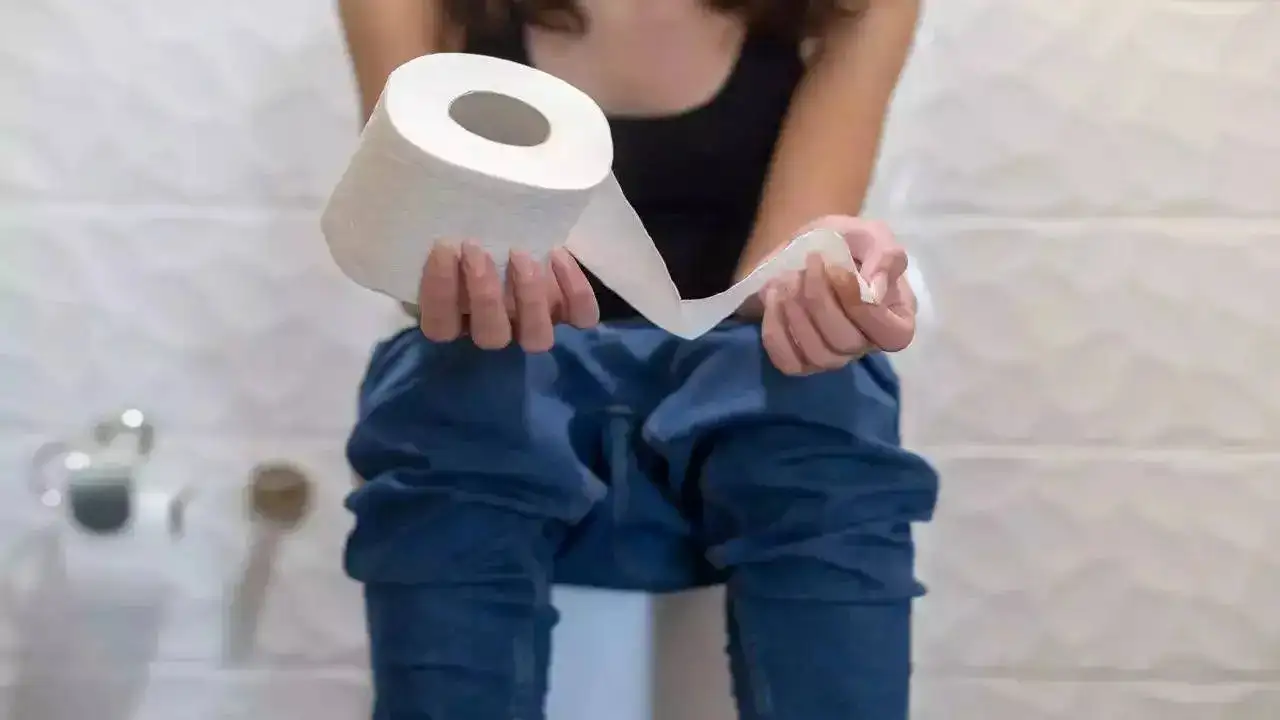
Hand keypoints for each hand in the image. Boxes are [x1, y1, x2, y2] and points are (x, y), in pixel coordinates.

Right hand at [417, 241, 598, 351]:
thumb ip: (431, 242)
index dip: (439, 292)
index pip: (440, 327)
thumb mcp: (441, 234)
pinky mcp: (569, 313)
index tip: (443, 247)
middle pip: (491, 337)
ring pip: (537, 338)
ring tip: (521, 253)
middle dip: (483, 294)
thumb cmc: (466, 231)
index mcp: (454, 319)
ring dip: (528, 296)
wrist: (512, 222)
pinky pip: (580, 317)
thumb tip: (414, 226)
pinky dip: (575, 291)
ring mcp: (534, 326)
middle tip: (475, 248)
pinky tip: (557, 254)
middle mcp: (494, 330)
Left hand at [760, 217, 917, 375]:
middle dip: (820, 300)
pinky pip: (788, 362)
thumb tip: (875, 290)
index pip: (892, 335)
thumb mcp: (872, 236)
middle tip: (809, 263)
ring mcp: (833, 357)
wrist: (807, 248)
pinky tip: (772, 296)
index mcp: (896, 319)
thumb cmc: (848, 243)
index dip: (864, 308)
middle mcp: (867, 345)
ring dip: (796, 312)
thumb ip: (885, 256)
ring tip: (788, 277)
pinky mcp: (801, 362)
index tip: (838, 270)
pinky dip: (775, 330)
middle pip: (847, 344)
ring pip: (817, 355)